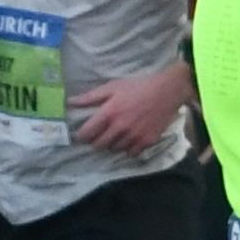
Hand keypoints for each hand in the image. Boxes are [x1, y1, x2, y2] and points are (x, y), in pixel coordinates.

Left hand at [76, 64, 194, 157]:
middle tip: (99, 135)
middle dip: (96, 142)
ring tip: (115, 136)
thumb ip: (91, 97)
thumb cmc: (138, 86)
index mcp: (109, 113)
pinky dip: (128, 148)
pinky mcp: (147, 141)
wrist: (168, 90)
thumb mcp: (113, 87)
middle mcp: (120, 127)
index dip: (81, 136)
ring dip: (112, 145)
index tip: (82, 134)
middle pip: (99, 145)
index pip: (87, 133)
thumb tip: (70, 102)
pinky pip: (131, 153)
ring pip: (115, 150)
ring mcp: (134, 136)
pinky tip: (129, 140)